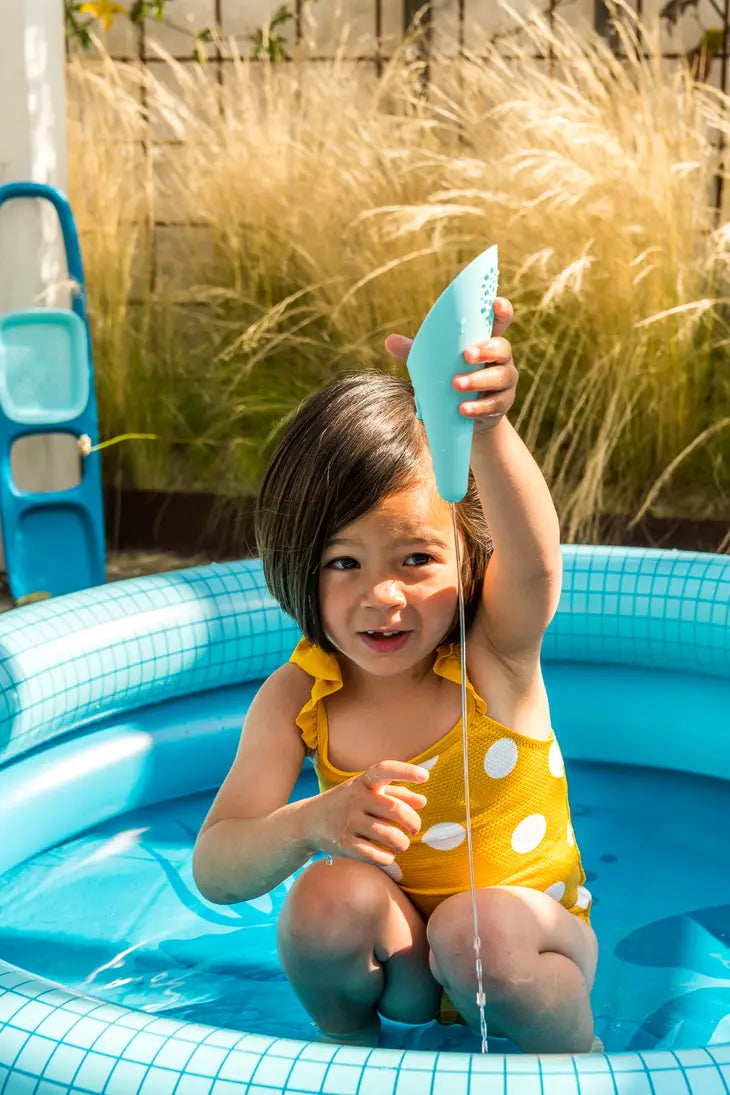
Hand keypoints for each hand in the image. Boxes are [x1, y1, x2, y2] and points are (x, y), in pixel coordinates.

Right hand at [313, 760, 428, 866]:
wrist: (308, 821)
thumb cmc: (347, 803)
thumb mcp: (367, 792)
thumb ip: (396, 794)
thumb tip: (422, 801)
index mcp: (363, 783)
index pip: (384, 770)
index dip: (405, 771)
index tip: (424, 776)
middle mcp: (355, 799)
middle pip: (395, 809)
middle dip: (412, 822)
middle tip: (415, 829)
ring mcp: (348, 821)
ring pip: (388, 835)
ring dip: (401, 843)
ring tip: (401, 844)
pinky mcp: (344, 843)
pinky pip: (375, 855)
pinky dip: (387, 858)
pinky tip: (388, 856)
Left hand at [384, 297, 517, 434]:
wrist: (466, 415)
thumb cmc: (451, 378)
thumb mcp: (435, 364)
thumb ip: (417, 352)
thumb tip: (389, 341)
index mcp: (486, 341)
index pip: (500, 322)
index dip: (501, 310)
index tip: (495, 303)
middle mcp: (501, 359)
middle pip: (503, 348)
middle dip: (486, 350)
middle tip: (467, 355)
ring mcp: (505, 381)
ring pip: (501, 377)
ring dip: (478, 380)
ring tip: (456, 384)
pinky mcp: (502, 404)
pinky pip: (494, 404)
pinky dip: (478, 407)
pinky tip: (463, 409)